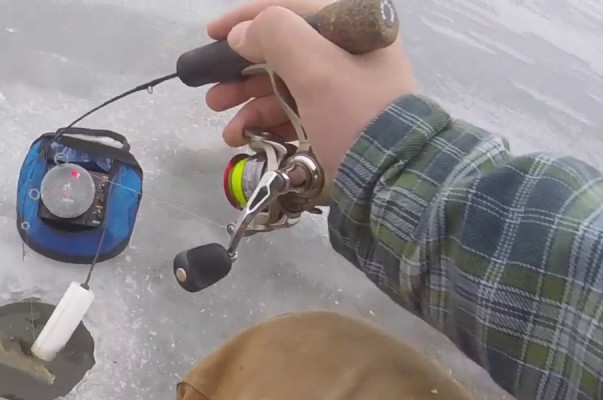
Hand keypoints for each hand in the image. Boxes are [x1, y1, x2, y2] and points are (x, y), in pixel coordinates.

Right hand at [204, 0, 415, 185]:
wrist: (391, 179)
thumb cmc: (354, 115)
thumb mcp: (317, 68)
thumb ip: (275, 36)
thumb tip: (240, 34)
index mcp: (353, 26)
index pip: (291, 8)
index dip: (246, 19)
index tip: (211, 35)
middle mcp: (349, 52)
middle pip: (281, 51)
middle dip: (240, 72)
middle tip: (212, 90)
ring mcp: (342, 89)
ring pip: (282, 85)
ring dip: (247, 103)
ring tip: (225, 125)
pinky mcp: (334, 120)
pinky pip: (292, 113)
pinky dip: (265, 124)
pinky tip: (244, 138)